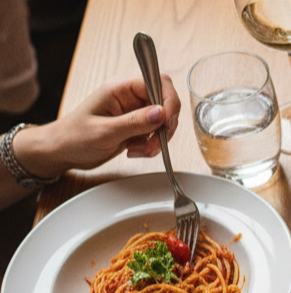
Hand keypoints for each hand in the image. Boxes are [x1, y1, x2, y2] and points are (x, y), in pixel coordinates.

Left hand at [14, 75, 181, 177]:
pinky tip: (135, 150)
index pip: (157, 82)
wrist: (62, 152)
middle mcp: (129, 96)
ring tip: (141, 150)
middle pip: (165, 101)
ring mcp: (134, 111)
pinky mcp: (136, 126)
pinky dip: (152, 145)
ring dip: (159, 138)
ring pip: (163, 120)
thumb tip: (162, 113)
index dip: (168, 100)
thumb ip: (135, 122)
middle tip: (156, 142)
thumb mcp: (105, 131)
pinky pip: (156, 132)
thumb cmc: (74, 137)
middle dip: (165, 124)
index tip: (167, 121)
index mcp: (120, 88)